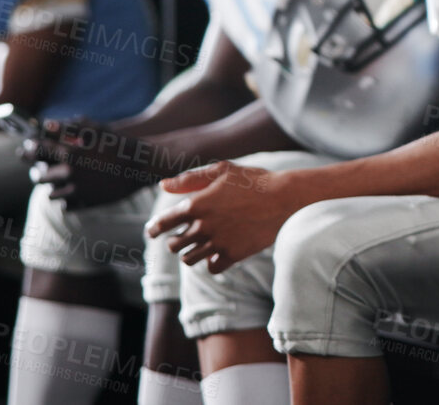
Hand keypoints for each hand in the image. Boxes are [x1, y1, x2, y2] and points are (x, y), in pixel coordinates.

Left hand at [25, 118, 169, 208]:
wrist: (140, 165)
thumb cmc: (118, 143)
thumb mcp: (94, 129)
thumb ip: (68, 127)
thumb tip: (45, 125)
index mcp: (69, 152)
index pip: (36, 151)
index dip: (28, 150)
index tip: (27, 150)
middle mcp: (69, 173)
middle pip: (38, 176)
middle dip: (37, 171)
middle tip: (40, 168)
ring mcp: (77, 190)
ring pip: (50, 193)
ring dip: (52, 187)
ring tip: (58, 181)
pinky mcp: (86, 203)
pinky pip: (65, 205)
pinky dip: (66, 199)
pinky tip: (73, 191)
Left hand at [144, 160, 299, 272]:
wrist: (285, 198)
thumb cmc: (254, 180)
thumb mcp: (222, 171)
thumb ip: (190, 179)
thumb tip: (163, 186)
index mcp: (196, 204)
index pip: (162, 223)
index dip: (154, 229)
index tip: (153, 232)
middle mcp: (203, 226)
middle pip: (174, 245)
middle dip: (175, 240)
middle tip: (185, 235)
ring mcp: (218, 243)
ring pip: (190, 259)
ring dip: (191, 253)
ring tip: (201, 245)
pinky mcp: (233, 255)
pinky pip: (211, 267)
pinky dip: (212, 262)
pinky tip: (218, 252)